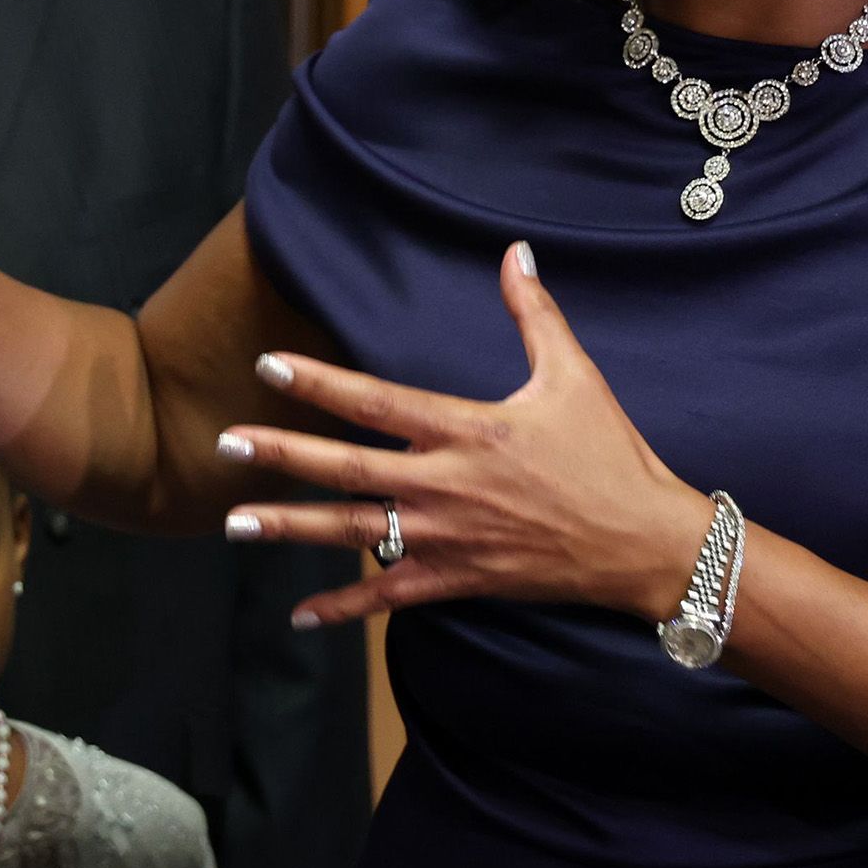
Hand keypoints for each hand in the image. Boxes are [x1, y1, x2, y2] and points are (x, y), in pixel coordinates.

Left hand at [218, 243, 713, 626]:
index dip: (318, 382)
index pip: (375, 401)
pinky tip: (300, 615)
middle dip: (279, 455)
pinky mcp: (457, 580)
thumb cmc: (610, 456)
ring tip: (233, 524)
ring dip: (288, 528)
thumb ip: (534, 313)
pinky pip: (388, 597)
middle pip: (344, 468)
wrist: (645, 543)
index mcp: (466, 429)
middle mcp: (444, 485)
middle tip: (223, 443)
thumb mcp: (573, 376)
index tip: (268, 366)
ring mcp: (446, 537)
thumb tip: (517, 253)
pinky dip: (343, 608)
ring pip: (351, 534)